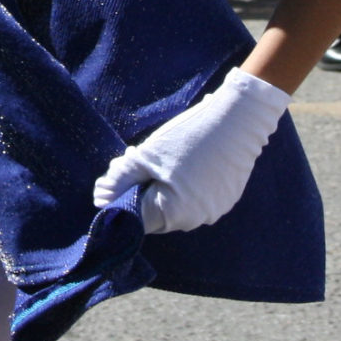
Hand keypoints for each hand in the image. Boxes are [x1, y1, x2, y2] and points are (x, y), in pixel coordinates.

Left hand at [91, 68, 291, 234]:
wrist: (238, 119)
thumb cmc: (186, 137)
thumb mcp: (145, 156)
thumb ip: (120, 180)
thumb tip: (102, 199)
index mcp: (172, 214)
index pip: (134, 217)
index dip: (122, 195)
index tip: (120, 173)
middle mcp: (195, 220)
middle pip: (155, 212)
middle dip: (142, 189)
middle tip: (137, 159)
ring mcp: (214, 211)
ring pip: (176, 205)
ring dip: (163, 186)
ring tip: (162, 157)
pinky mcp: (226, 199)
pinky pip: (196, 198)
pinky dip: (185, 184)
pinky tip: (186, 159)